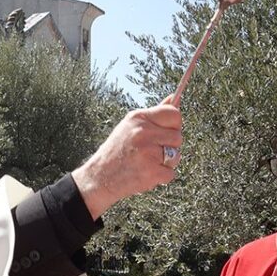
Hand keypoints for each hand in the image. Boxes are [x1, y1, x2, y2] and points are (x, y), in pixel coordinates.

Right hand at [72, 103, 182, 218]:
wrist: (98, 177)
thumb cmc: (116, 151)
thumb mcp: (129, 127)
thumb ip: (153, 115)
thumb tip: (174, 98)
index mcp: (138, 118)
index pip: (173, 114)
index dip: (174, 125)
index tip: (167, 132)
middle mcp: (143, 132)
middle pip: (178, 136)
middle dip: (169, 146)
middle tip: (150, 152)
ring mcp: (148, 152)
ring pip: (176, 155)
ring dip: (166, 162)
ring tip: (146, 163)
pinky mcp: (152, 171)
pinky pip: (171, 173)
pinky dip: (161, 177)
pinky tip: (145, 174)